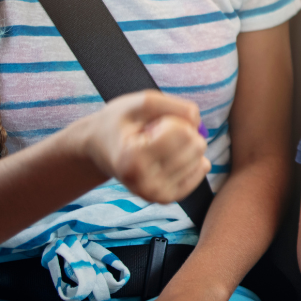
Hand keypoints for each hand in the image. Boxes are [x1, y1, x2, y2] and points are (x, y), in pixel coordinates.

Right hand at [71, 91, 209, 203]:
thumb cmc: (120, 121)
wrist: (99, 147)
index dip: (172, 119)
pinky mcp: (165, 198)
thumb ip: (175, 106)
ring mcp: (155, 195)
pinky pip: (200, 172)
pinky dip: (193, 159)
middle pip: (196, 147)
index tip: (151, 124)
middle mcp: (144, 183)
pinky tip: (173, 154)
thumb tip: (199, 124)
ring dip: (184, 146)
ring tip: (158, 146)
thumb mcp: (142, 102)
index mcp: (133, 159)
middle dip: (182, 132)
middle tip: (156, 134)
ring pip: (201, 159)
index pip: (183, 132)